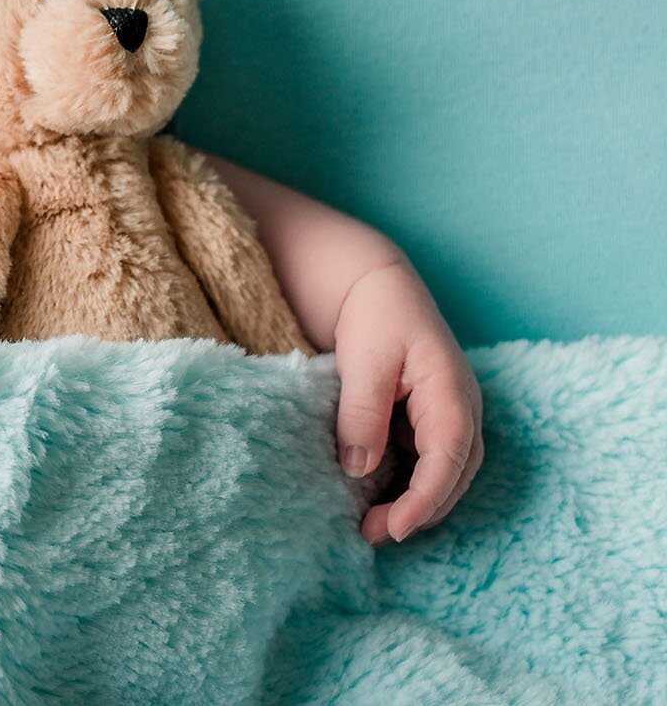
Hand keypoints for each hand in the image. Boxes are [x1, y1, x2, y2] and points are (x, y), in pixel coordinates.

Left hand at [332, 259, 482, 542]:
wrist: (377, 286)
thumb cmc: (375, 315)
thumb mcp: (364, 359)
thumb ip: (363, 412)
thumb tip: (359, 468)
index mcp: (451, 392)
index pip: (448, 458)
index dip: (426, 499)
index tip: (397, 528)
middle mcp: (462, 410)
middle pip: (454, 476)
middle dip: (420, 511)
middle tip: (373, 534)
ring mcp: (451, 417)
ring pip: (446, 475)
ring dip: (417, 504)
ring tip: (372, 527)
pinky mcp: (431, 422)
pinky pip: (430, 463)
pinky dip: (410, 486)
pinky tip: (378, 500)